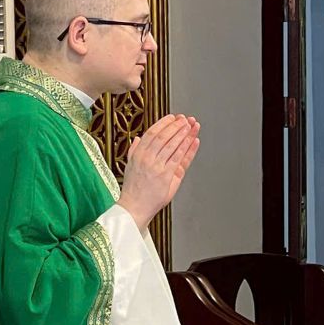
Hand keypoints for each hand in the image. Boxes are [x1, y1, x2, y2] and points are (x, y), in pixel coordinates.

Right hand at [118, 114, 199, 229]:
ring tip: (192, 126)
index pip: (152, 133)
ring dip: (184, 134)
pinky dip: (188, 148)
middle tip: (185, 119)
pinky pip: (180, 158)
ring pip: (173, 145)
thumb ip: (135, 151)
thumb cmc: (134, 190)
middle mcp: (147, 158)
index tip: (172, 117)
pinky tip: (194, 140)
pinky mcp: (167, 176)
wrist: (134, 208)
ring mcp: (157, 167)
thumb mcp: (130, 166)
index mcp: (137, 154)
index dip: (163, 123)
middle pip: (164, 137)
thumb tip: (138, 139)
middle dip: (176, 126)